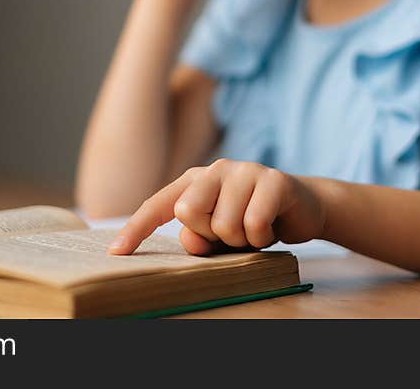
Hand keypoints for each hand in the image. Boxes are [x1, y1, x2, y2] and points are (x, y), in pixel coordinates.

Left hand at [108, 159, 326, 255]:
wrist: (303, 208)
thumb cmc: (250, 220)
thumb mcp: (218, 235)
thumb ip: (198, 237)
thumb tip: (191, 241)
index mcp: (194, 181)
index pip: (159, 204)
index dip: (136, 228)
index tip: (116, 252)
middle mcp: (216, 169)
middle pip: (188, 211)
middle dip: (210, 234)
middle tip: (231, 234)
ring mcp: (245, 170)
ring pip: (225, 224)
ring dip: (242, 240)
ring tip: (253, 230)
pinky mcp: (274, 179)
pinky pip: (255, 224)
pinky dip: (262, 237)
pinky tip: (271, 227)